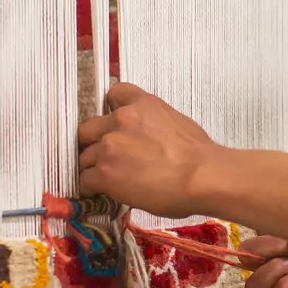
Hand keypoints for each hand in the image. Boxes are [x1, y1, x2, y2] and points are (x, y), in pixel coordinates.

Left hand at [77, 84, 221, 216]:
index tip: (113, 125)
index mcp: (143, 104)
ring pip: (84, 157)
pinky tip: (104, 193)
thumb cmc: (200, 157)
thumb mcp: (177, 124)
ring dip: (94, 168)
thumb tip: (147, 141)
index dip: (110, 112)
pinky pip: (85, 180)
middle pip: (88, 128)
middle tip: (106, 157)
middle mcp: (122, 119)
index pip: (114, 94)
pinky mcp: (104, 172)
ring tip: (109, 181)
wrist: (202, 177)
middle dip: (93, 143)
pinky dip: (91, 188)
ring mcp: (110, 145)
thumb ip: (153, 124)